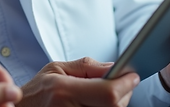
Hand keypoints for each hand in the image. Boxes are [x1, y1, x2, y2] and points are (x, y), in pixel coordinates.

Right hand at [18, 58, 139, 106]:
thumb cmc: (37, 91)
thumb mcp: (56, 69)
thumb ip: (87, 67)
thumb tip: (114, 67)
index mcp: (63, 91)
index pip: (108, 93)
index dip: (125, 84)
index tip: (132, 76)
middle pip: (115, 106)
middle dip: (123, 92)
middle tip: (119, 82)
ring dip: (116, 102)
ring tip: (105, 93)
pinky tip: (99, 102)